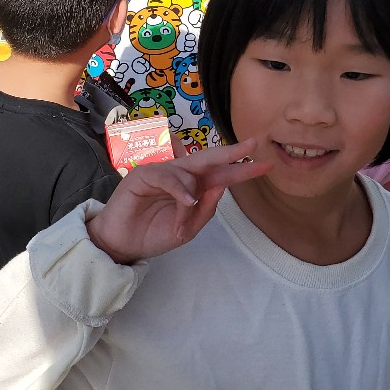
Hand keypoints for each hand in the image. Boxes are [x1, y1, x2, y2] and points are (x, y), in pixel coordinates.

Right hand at [87, 139, 269, 264]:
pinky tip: (185, 200)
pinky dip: (178, 188)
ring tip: (185, 212)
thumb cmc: (153, 235)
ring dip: (191, 192)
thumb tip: (221, 186)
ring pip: (187, 171)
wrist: (123, 245)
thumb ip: (205, 210)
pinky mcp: (143, 175)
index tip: (266, 165)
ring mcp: (161, 172)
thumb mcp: (187, 229)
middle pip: (208, 159)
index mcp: (192, 188)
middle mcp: (179, 176)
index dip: (242, 169)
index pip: (220, 175)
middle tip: (252, 144)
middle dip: (231, 152)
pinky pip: (167, 177)